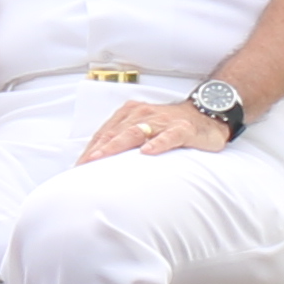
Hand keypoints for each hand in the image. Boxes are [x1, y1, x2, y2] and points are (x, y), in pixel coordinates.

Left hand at [78, 94, 233, 163]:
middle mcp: (142, 114)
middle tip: (84, 166)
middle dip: (97, 150)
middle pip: (115, 133)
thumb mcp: (143, 131)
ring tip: (103, 158)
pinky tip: (147, 152)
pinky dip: (157, 143)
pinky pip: (168, 136)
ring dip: (117, 145)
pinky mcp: (182, 129)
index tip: (77, 168)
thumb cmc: (168, 127)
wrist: (206, 114)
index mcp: (128, 114)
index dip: (90, 150)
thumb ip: (123, 143)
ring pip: (135, 132)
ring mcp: (162, 121)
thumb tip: (99, 164)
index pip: (104, 134)